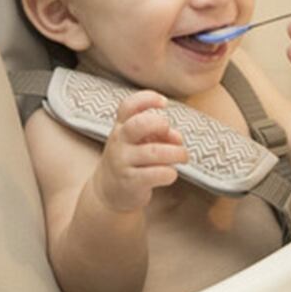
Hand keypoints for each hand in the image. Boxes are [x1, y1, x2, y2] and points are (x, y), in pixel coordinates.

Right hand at [91, 91, 187, 212]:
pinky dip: (170, 173)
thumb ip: (159, 134)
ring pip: (155, 152)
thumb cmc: (131, 160)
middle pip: (139, 124)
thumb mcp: (139, 142)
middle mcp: (119, 142)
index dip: (147, 99)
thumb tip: (177, 138)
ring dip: (176, 153)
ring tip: (182, 157)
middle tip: (169, 132)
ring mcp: (123, 162)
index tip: (164, 103)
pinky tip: (170, 174)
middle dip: (161, 125)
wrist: (108, 192)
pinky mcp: (131, 182)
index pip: (128, 106)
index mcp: (121, 127)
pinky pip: (156, 174)